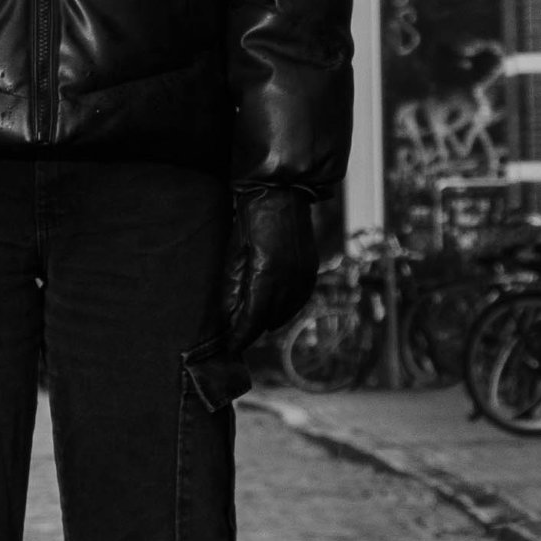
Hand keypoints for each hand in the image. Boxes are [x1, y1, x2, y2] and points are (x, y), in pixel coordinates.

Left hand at [220, 185, 317, 350]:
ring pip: (286, 311)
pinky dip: (286, 308)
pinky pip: (299, 299)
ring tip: (252, 326)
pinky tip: (275, 311)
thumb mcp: (234, 252)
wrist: (282, 193)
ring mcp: (304, 275)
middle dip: (252, 330)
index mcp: (267, 275)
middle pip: (269, 318)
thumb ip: (233, 287)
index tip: (231, 347)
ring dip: (269, 320)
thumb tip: (229, 318)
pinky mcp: (311, 269)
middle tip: (237, 337)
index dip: (241, 335)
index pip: (253, 318)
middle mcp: (290, 279)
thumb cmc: (251, 217)